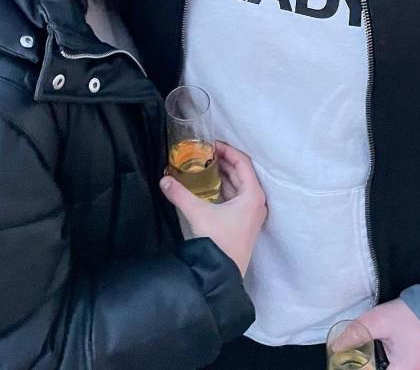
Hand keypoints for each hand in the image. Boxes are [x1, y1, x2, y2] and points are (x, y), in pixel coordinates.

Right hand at [160, 141, 266, 276]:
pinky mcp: (245, 223)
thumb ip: (180, 194)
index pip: (243, 162)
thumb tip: (163, 180)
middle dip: (224, 161)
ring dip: (224, 174)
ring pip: (239, 186)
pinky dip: (225, 188)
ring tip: (205, 166)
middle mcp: (256, 202)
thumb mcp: (198, 213)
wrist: (222, 275)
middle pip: (242, 173)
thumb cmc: (218, 242)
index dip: (227, 150)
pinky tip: (210, 186)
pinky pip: (237, 197)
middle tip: (206, 153)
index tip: (211, 144)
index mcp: (252, 195)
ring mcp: (252, 214)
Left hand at [357, 299, 419, 369]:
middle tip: (364, 358)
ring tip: (377, 354)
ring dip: (385, 364)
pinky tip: (391, 354)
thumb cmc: (413, 316)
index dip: (362, 369)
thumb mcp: (380, 321)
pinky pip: (411, 368)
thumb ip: (356, 334)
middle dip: (373, 366)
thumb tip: (335, 346)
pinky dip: (399, 363)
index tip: (352, 363)